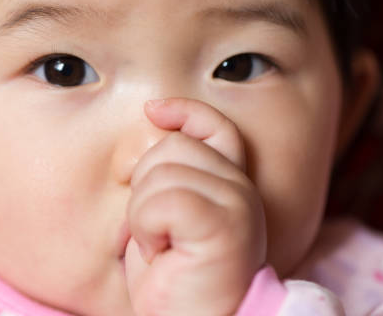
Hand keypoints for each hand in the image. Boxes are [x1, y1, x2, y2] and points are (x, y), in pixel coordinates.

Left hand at [125, 98, 265, 315]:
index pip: (215, 125)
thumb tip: (153, 118)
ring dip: (142, 214)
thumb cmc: (174, 272)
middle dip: (145, 186)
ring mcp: (236, 204)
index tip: (153, 110)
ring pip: (161, 172)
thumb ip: (172, 170)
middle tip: (158, 230)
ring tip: (160, 244)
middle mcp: (240, 188)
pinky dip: (145, 228)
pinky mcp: (222, 224)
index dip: (184, 111)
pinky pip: (161, 201)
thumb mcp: (169, 211)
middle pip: (173, 146)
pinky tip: (160, 251)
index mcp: (230, 182)